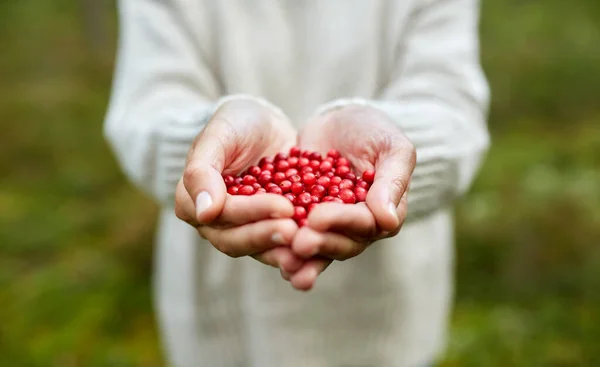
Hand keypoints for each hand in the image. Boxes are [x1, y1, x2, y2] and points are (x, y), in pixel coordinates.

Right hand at [175, 99, 304, 275]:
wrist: (265, 124)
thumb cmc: (236, 123)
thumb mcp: (218, 135)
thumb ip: (202, 170)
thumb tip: (204, 213)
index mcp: (192, 202)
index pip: (221, 215)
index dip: (250, 213)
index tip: (282, 207)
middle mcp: (214, 224)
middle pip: (236, 240)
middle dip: (267, 235)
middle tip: (296, 230)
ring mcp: (242, 230)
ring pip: (259, 249)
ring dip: (281, 250)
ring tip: (306, 244)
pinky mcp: (267, 231)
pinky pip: (279, 246)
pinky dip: (296, 249)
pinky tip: (318, 247)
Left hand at [290, 104, 415, 287]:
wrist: (339, 123)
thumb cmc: (374, 132)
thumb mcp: (392, 147)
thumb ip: (392, 180)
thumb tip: (388, 220)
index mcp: (384, 214)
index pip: (365, 223)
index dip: (342, 222)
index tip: (318, 218)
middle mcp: (357, 228)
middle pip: (341, 243)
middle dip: (320, 243)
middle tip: (298, 243)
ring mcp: (329, 228)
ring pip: (318, 246)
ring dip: (302, 257)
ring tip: (284, 261)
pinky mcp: (304, 221)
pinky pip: (295, 236)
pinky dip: (283, 246)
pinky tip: (266, 251)